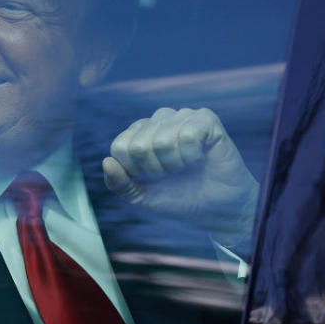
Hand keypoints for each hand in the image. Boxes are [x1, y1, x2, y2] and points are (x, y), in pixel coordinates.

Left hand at [102, 108, 258, 222]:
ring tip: (186, 167)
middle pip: (139, 145)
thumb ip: (119, 183)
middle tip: (172, 174)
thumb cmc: (179, 197)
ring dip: (175, 165)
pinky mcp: (205, 118)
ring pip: (162, 140)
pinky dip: (192, 156)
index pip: (120, 147)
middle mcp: (158, 120)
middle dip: (155, 170)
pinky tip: (200, 158)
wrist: (217, 207)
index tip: (152, 179)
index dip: (135, 171)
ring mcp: (182, 116)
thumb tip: (106, 162)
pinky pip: (187, 135)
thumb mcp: (142, 197)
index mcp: (139, 133)